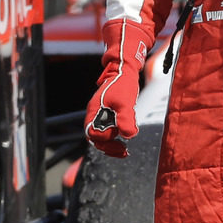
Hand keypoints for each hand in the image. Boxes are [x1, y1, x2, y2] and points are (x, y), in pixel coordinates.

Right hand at [84, 19, 152, 157]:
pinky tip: (124, 139)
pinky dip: (113, 138)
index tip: (120, 140)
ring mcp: (99, 114)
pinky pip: (105, 130)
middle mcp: (94, 115)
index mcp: (94, 112)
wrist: (124, 70)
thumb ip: (126, 119)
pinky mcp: (105, 113)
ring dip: (111, 144)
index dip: (107, 140)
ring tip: (124, 150)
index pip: (94, 134)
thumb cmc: (123, 84)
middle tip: (123, 151)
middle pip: (95, 138)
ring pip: (100, 136)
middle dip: (108, 147)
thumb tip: (128, 135)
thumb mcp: (126, 102)